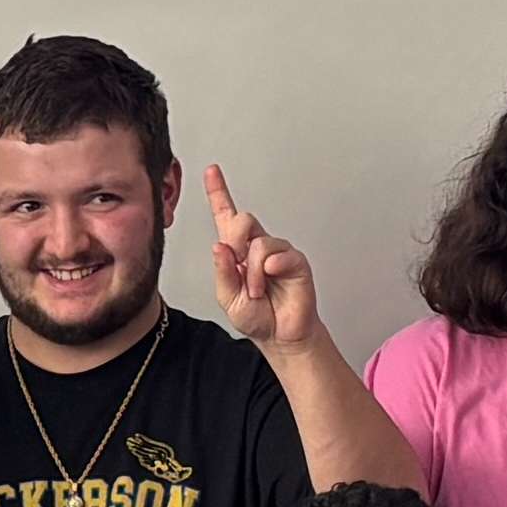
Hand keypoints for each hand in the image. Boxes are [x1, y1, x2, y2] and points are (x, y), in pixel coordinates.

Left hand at [208, 164, 323, 351]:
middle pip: (242, 219)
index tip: (211, 171)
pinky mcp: (295, 260)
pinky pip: (278, 254)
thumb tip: (220, 245)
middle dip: (236, 242)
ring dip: (253, 273)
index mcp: (237, 251)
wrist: (280, 336)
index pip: (227, 216)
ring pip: (259, 242)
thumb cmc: (257, 317)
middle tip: (239, 267)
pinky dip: (269, 272)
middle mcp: (257, 246)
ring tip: (257, 290)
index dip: (218, 192)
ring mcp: (278, 251)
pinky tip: (271, 283)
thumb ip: (222, 272)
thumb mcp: (227, 298)